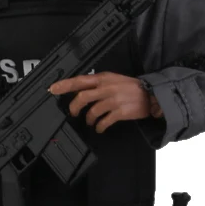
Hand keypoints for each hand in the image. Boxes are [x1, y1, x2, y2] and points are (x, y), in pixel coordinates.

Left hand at [48, 72, 163, 132]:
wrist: (151, 95)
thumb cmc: (131, 88)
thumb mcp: (113, 79)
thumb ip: (97, 84)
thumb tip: (80, 90)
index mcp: (104, 78)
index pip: (80, 80)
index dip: (64, 85)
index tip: (53, 89)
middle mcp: (107, 88)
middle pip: (82, 97)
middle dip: (74, 107)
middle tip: (73, 113)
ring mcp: (114, 100)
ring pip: (92, 111)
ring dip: (88, 119)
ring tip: (90, 122)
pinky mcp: (120, 112)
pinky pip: (104, 121)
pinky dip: (99, 126)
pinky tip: (99, 127)